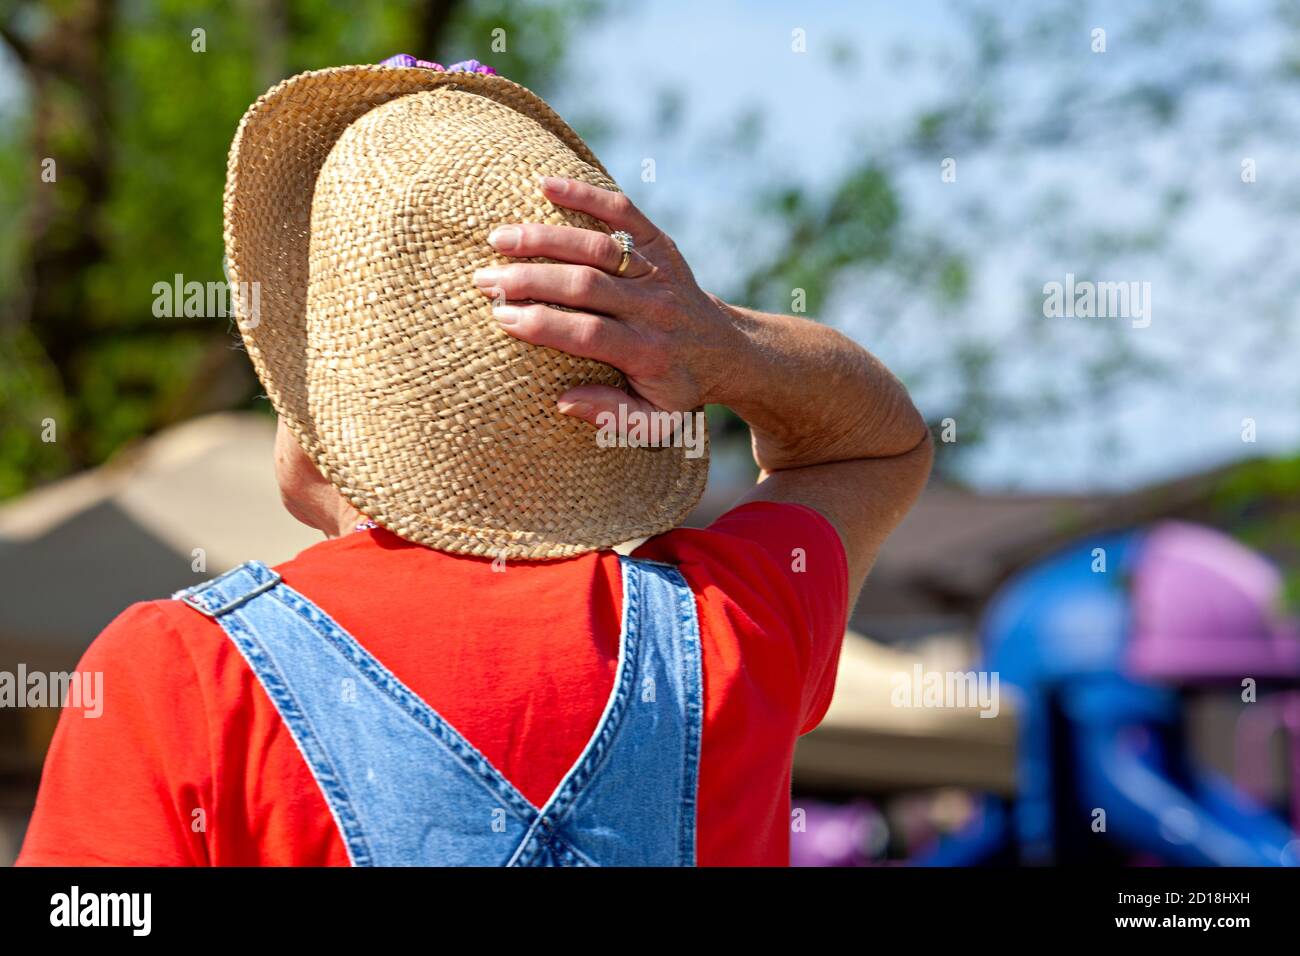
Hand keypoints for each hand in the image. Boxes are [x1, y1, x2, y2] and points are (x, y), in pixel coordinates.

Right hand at [473, 176, 737, 425]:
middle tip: (484, 280)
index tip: (501, 318)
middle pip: (585, 285)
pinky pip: (622, 212)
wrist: (725, 350)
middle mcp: (654, 307)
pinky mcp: (659, 243)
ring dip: (543, 239)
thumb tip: (563, 402)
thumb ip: (610, 417)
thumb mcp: (654, 422)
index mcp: (648, 351)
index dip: (543, 324)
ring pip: (597, 246)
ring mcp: (658, 270)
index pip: (589, 333)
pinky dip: (585, 195)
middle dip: (530, 280)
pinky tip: (544, 186)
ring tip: (497, 240)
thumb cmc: (676, 388)